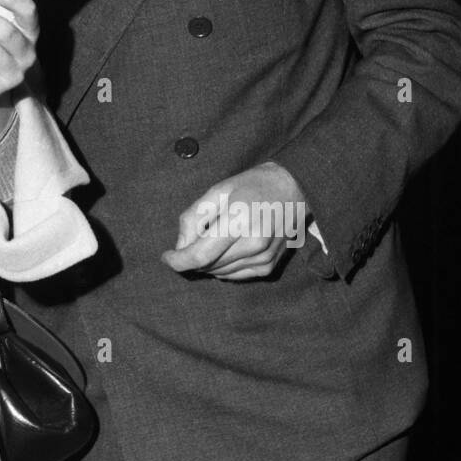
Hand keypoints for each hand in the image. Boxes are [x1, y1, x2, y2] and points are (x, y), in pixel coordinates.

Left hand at [163, 162, 306, 280]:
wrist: (294, 188)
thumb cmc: (252, 185)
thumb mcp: (217, 191)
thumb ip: (194, 217)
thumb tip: (180, 246)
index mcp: (239, 220)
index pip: (200, 255)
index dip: (178, 261)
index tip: (166, 257)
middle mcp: (254, 244)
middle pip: (208, 265)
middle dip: (192, 257)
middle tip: (195, 235)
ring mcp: (264, 258)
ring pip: (219, 273)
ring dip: (208, 262)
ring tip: (216, 236)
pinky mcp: (269, 266)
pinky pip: (234, 275)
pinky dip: (223, 265)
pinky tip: (228, 246)